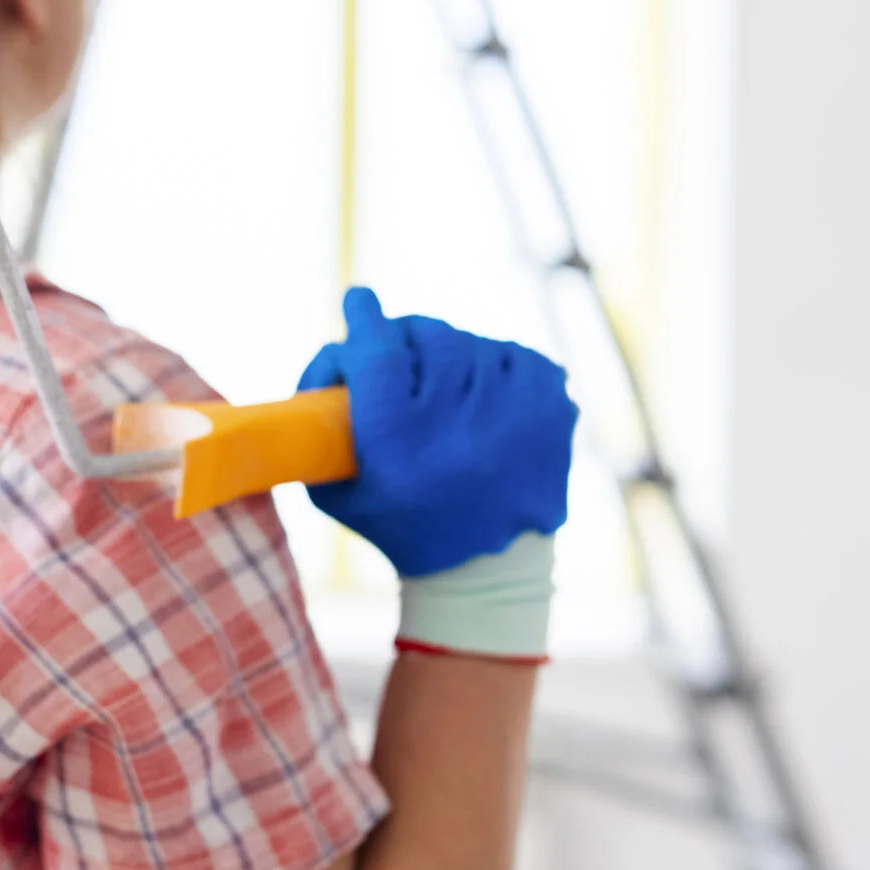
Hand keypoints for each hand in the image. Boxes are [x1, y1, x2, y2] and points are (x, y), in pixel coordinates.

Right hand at [295, 288, 576, 577]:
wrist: (487, 568)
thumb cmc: (400, 523)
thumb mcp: (337, 489)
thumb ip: (317, 420)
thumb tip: (338, 341)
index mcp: (399, 443)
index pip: (377, 351)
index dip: (365, 319)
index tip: (358, 301)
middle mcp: (460, 423)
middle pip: (425, 336)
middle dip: (405, 339)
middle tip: (398, 358)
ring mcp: (514, 411)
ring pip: (469, 342)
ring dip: (450, 358)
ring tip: (445, 397)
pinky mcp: (552, 404)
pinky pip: (510, 354)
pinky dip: (493, 369)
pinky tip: (484, 402)